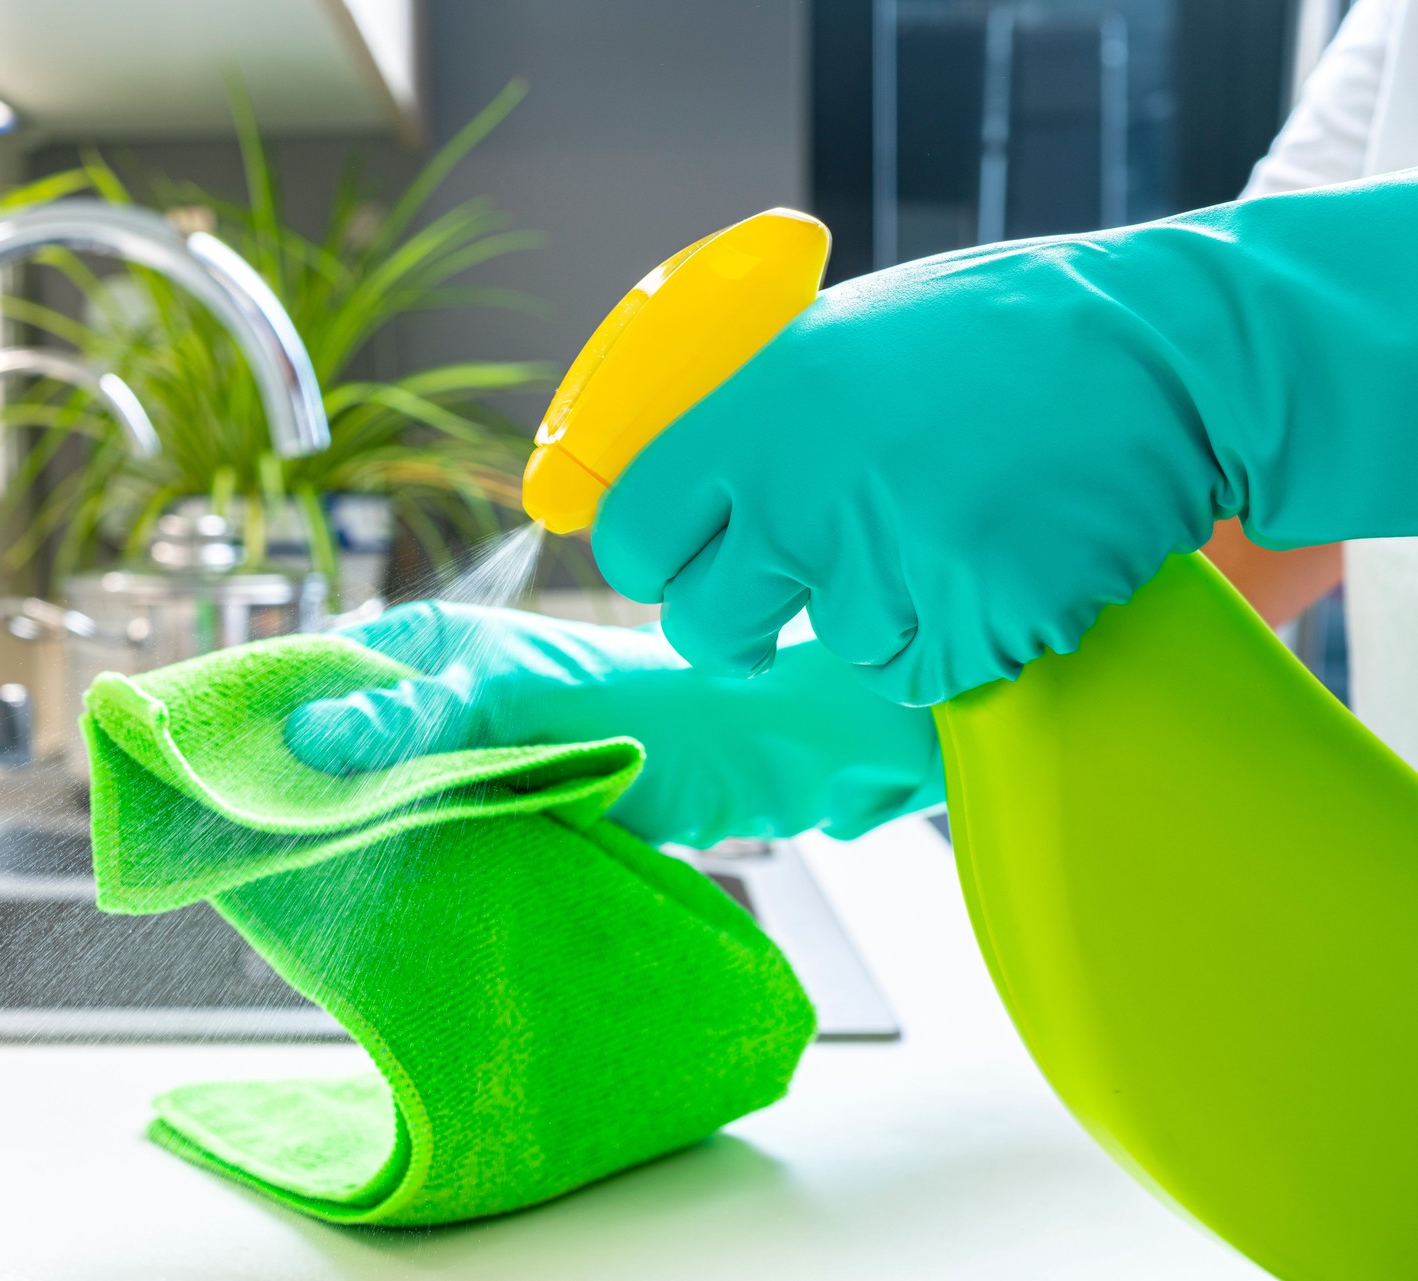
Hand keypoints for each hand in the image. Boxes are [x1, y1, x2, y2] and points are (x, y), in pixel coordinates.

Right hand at [283, 601, 940, 845]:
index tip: (210, 772)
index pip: (314, 675)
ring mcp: (458, 764)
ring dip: (339, 837)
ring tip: (284, 874)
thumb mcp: (513, 699)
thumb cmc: (640, 703)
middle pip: (331, 748)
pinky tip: (359, 896)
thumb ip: (415, 716)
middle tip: (238, 839)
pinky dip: (389, 870)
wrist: (740, 761)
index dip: (263, 719)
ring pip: (368, 804)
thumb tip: (308, 736)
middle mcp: (433, 702)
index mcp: (429, 647)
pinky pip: (417, 846)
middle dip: (290, 790)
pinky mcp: (487, 820)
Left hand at [593, 173, 1417, 703]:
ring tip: (954, 531)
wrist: (1174, 352)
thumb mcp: (847, 337)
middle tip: (790, 600)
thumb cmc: (1007, 336)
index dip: (657, 561)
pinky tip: (1004, 565)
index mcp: (763, 409)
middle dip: (742, 629)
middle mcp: (810, 493)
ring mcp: (895, 565)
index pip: (636, 532)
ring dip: (884, 620)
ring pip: (839, 651)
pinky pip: (929, 676)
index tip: (683, 568)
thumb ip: (757, 418)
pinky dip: (962, 643)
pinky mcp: (980, 623)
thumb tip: (672, 485)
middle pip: (708, 627)